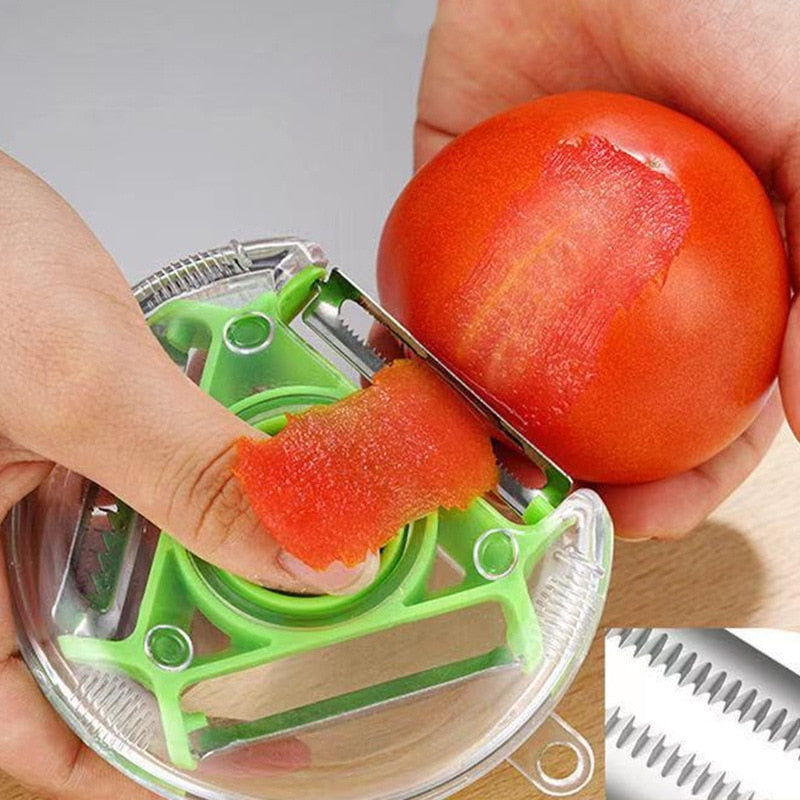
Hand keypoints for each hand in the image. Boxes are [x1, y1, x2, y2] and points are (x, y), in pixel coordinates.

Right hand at [0, 152, 363, 796]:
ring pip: (157, 550)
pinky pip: (167, 475)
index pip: (41, 732)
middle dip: (228, 624)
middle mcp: (2, 543)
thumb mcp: (73, 379)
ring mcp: (46, 490)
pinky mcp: (86, 438)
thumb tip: (313, 557)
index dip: (141, 763)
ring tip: (313, 529)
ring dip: (238, 537)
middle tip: (319, 613)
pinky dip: (225, 468)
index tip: (248, 756)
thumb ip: (193, 473)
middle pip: (125, 635)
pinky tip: (273, 451)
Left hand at [414, 0, 799, 537]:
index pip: (717, 405)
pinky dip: (435, 349)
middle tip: (558, 504)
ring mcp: (545, 258)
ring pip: (524, 375)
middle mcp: (634, 278)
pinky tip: (430, 388)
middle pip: (616, 410)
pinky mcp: (464, 220)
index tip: (649, 510)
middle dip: (593, 475)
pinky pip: (445, 300)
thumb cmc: (722, 1)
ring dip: (505, 431)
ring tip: (485, 465)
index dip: (691, 475)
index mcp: (727, 271)